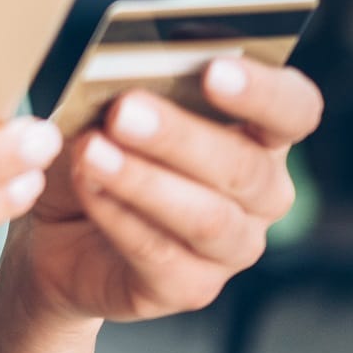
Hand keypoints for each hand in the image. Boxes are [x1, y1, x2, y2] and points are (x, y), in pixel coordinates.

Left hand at [11, 58, 323, 325]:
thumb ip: (129, 80)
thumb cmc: (99, 143)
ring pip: (208, 218)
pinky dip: (118, 216)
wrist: (59, 222)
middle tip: (124, 110)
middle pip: (245, 167)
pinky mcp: (190, 287)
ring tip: (91, 151)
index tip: (214, 70)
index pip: (293, 109)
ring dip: (144, 181)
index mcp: (259, 131)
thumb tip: (123, 65)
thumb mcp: (107, 101)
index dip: (262, 91)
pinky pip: (161, 254)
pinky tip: (87, 186)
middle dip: (180, 136)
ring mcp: (232, 247)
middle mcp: (261, 193)